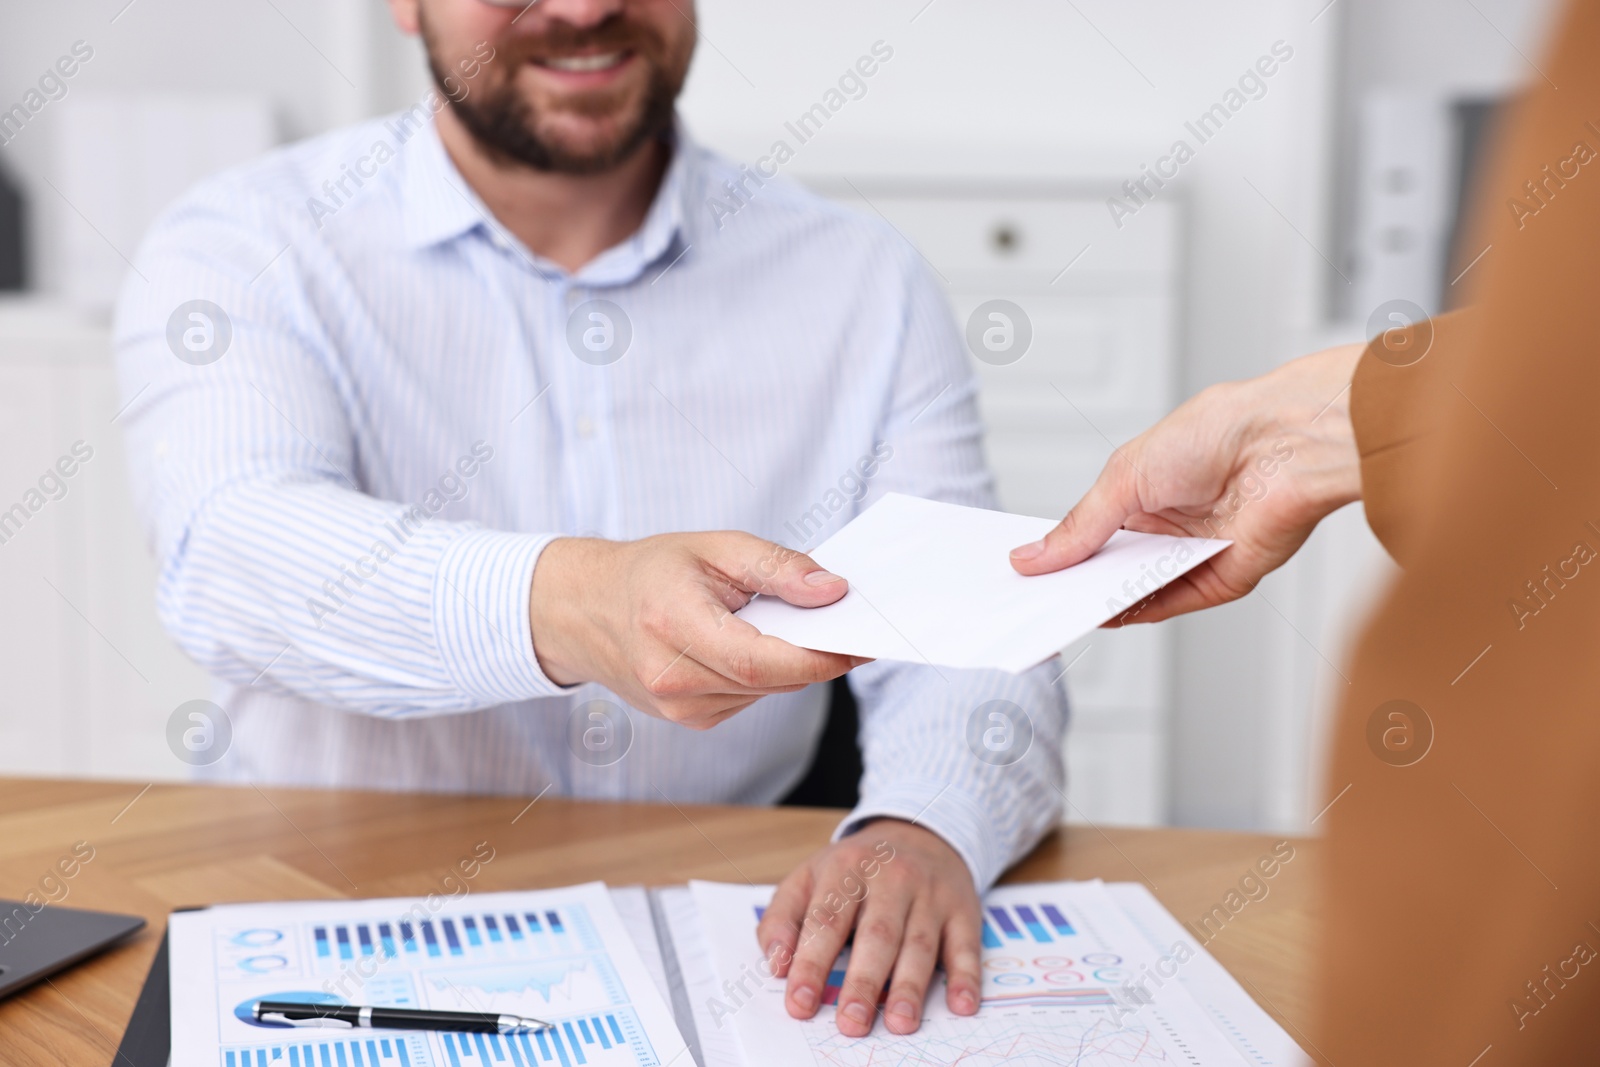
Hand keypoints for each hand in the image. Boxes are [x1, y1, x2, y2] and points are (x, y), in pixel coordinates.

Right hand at [529, 532, 866, 727]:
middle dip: (816, 654)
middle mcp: (671, 678)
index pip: (762, 662)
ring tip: (787, 622)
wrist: (586, 609)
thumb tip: (833, 591)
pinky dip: (765, 674)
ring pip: (766, 692)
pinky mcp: (688, 719)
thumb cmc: (652, 570)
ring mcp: (677, 707)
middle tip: (847, 622)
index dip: (819, 657)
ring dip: (790, 662)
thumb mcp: (715, 547)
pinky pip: (749, 699)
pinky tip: (751, 644)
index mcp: (673, 626)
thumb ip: (777, 567)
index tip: (862, 640)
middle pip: (771, 680)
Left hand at [759, 819, 981, 1036]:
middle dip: (863, 982)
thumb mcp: (809, 877)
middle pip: (877, 935)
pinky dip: (966, 976)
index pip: (826, 920)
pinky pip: (966, 945)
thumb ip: (782, 918)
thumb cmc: (855, 869)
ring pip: (919, 944)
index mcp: (846, 868)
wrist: (918, 833)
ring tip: (898, 1023)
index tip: (799, 1004)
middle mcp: (892, 878)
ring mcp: (931, 894)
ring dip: (909, 986)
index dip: (811, 963)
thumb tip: (775, 966)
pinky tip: (962, 1004)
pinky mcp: (963, 910)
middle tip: (851, 1023)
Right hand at [1010, 343, 1365, 622]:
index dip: (1059, 554)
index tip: (1024, 573)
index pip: (1092, 535)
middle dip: (1075, 584)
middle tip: (1034, 600)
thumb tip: (1034, 556)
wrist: (1283, 440)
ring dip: (1101, 602)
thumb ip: (1080, 527)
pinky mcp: (1223, 579)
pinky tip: (1105, 614)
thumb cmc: (1218, 431)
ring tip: (1060, 609)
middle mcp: (1169, 526)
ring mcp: (1195, 555)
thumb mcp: (1124, 477)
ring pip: (1139, 591)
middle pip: (1111, 568)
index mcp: (1142, 493)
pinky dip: (1138, 612)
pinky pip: (1172, 604)